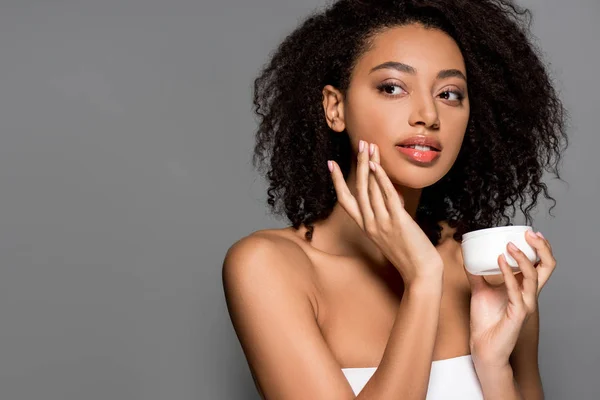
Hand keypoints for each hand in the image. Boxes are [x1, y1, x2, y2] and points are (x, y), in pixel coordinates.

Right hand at [328, 140, 443, 284]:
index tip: (331, 164)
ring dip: (369, 165)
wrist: (420, 274)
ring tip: (369, 146)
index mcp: (366, 227)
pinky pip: (387, 196)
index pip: (345, 200)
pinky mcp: (398, 221)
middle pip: (358, 188)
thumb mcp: (391, 234)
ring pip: (371, 188)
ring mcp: (382, 222)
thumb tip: (390, 195)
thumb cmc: (409, 256)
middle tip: (359, 143)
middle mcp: (370, 224)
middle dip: (357, 164)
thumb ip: (387, 215)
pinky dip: (380, 179)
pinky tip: (376, 165)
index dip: (337, 181)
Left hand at [464, 230, 556, 366]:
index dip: (541, 248)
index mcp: (523, 288)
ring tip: (509, 246)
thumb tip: (467, 258)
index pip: (541, 264)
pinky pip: (515, 290)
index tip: (530, 232)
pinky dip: (508, 274)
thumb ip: (476, 275)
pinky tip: (500, 261)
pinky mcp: (518, 313)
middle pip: (546, 267)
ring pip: (533, 276)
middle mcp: (529, 294)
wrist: (483, 347)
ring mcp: (525, 304)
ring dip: (522, 258)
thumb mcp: (480, 291)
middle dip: (542, 248)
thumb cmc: (486, 321)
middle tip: (530, 234)